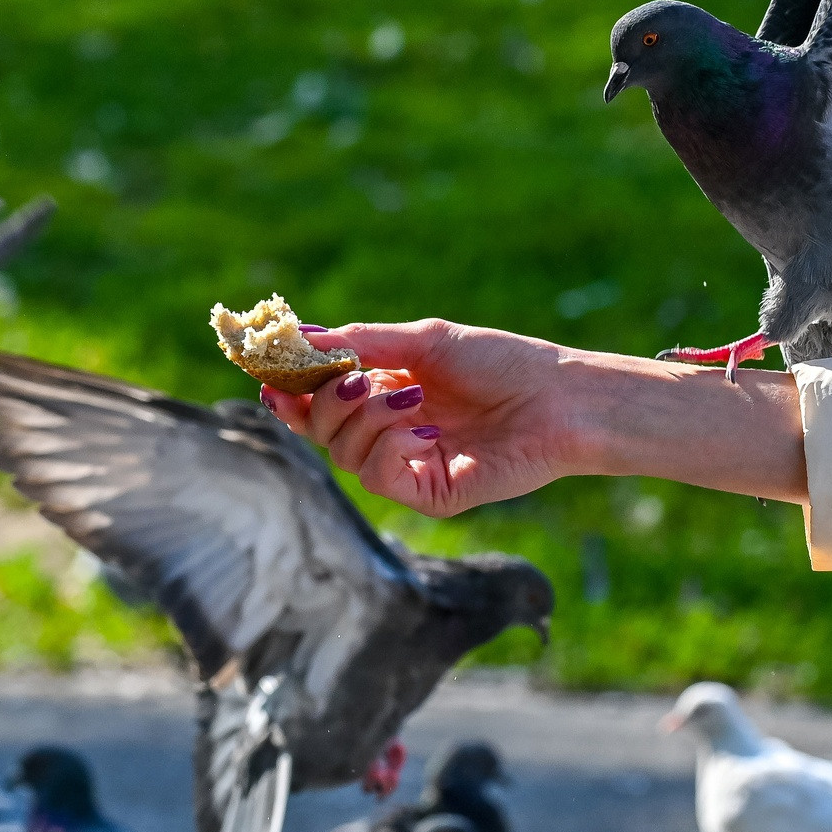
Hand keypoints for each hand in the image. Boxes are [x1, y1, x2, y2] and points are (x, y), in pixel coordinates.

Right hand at [260, 318, 806, 515]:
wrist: (561, 399)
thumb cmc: (504, 363)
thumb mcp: (425, 341)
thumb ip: (361, 343)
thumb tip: (300, 337)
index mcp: (386, 396)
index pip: (320, 402)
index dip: (291, 392)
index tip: (269, 375)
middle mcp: (392, 435)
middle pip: (321, 431)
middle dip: (325, 402)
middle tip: (353, 379)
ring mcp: (409, 468)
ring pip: (345, 455)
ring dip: (365, 418)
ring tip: (408, 396)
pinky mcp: (430, 495)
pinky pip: (379, 477)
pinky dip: (390, 447)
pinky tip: (425, 428)